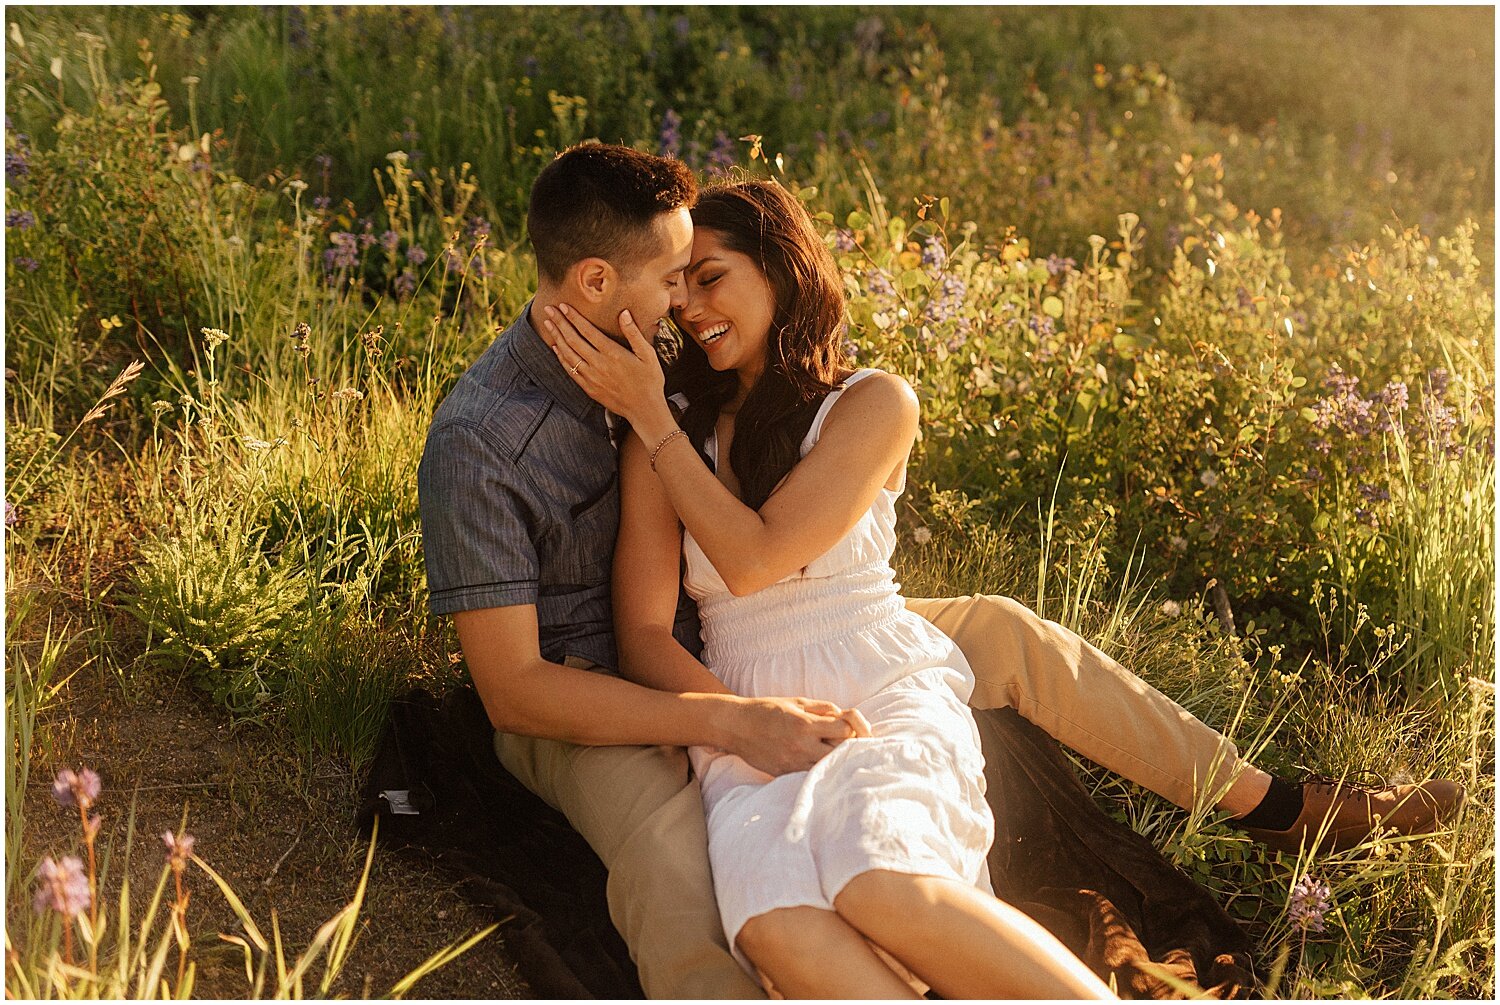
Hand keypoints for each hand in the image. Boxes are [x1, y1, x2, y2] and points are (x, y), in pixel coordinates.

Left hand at [544, 304, 670, 429]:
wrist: (645, 410)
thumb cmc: (650, 380)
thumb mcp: (648, 355)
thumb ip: (634, 333)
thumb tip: (623, 313)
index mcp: (613, 353)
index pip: (588, 330)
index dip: (574, 317)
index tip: (563, 305)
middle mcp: (598, 364)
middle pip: (573, 340)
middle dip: (560, 323)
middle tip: (549, 309)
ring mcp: (591, 378)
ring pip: (568, 354)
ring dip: (556, 337)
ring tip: (547, 324)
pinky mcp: (589, 388)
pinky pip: (570, 370)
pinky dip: (561, 357)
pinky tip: (555, 347)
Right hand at [715, 695, 870, 775]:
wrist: (737, 725)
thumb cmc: (767, 710)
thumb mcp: (797, 702)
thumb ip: (823, 708)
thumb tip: (845, 716)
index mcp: (806, 724)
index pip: (845, 730)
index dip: (851, 728)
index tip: (847, 727)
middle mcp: (801, 746)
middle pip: (840, 752)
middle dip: (845, 746)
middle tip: (842, 741)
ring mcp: (793, 762)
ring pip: (826, 767)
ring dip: (831, 760)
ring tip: (828, 751)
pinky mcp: (784, 773)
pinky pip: (808, 775)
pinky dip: (816, 768)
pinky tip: (814, 760)